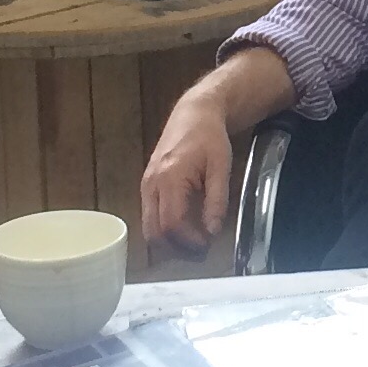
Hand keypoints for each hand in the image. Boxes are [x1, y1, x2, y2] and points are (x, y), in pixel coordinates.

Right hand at [141, 93, 239, 257]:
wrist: (193, 114)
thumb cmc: (209, 137)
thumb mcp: (221, 167)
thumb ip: (217, 200)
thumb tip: (212, 231)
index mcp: (171, 177)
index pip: (172, 223)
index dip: (189, 242)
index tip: (207, 246)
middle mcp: (152, 183)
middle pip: (154, 232)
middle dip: (177, 249)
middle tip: (200, 252)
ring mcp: (146, 185)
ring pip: (149, 228)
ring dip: (169, 243)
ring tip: (194, 243)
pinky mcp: (147, 186)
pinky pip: (149, 217)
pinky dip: (164, 230)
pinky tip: (185, 229)